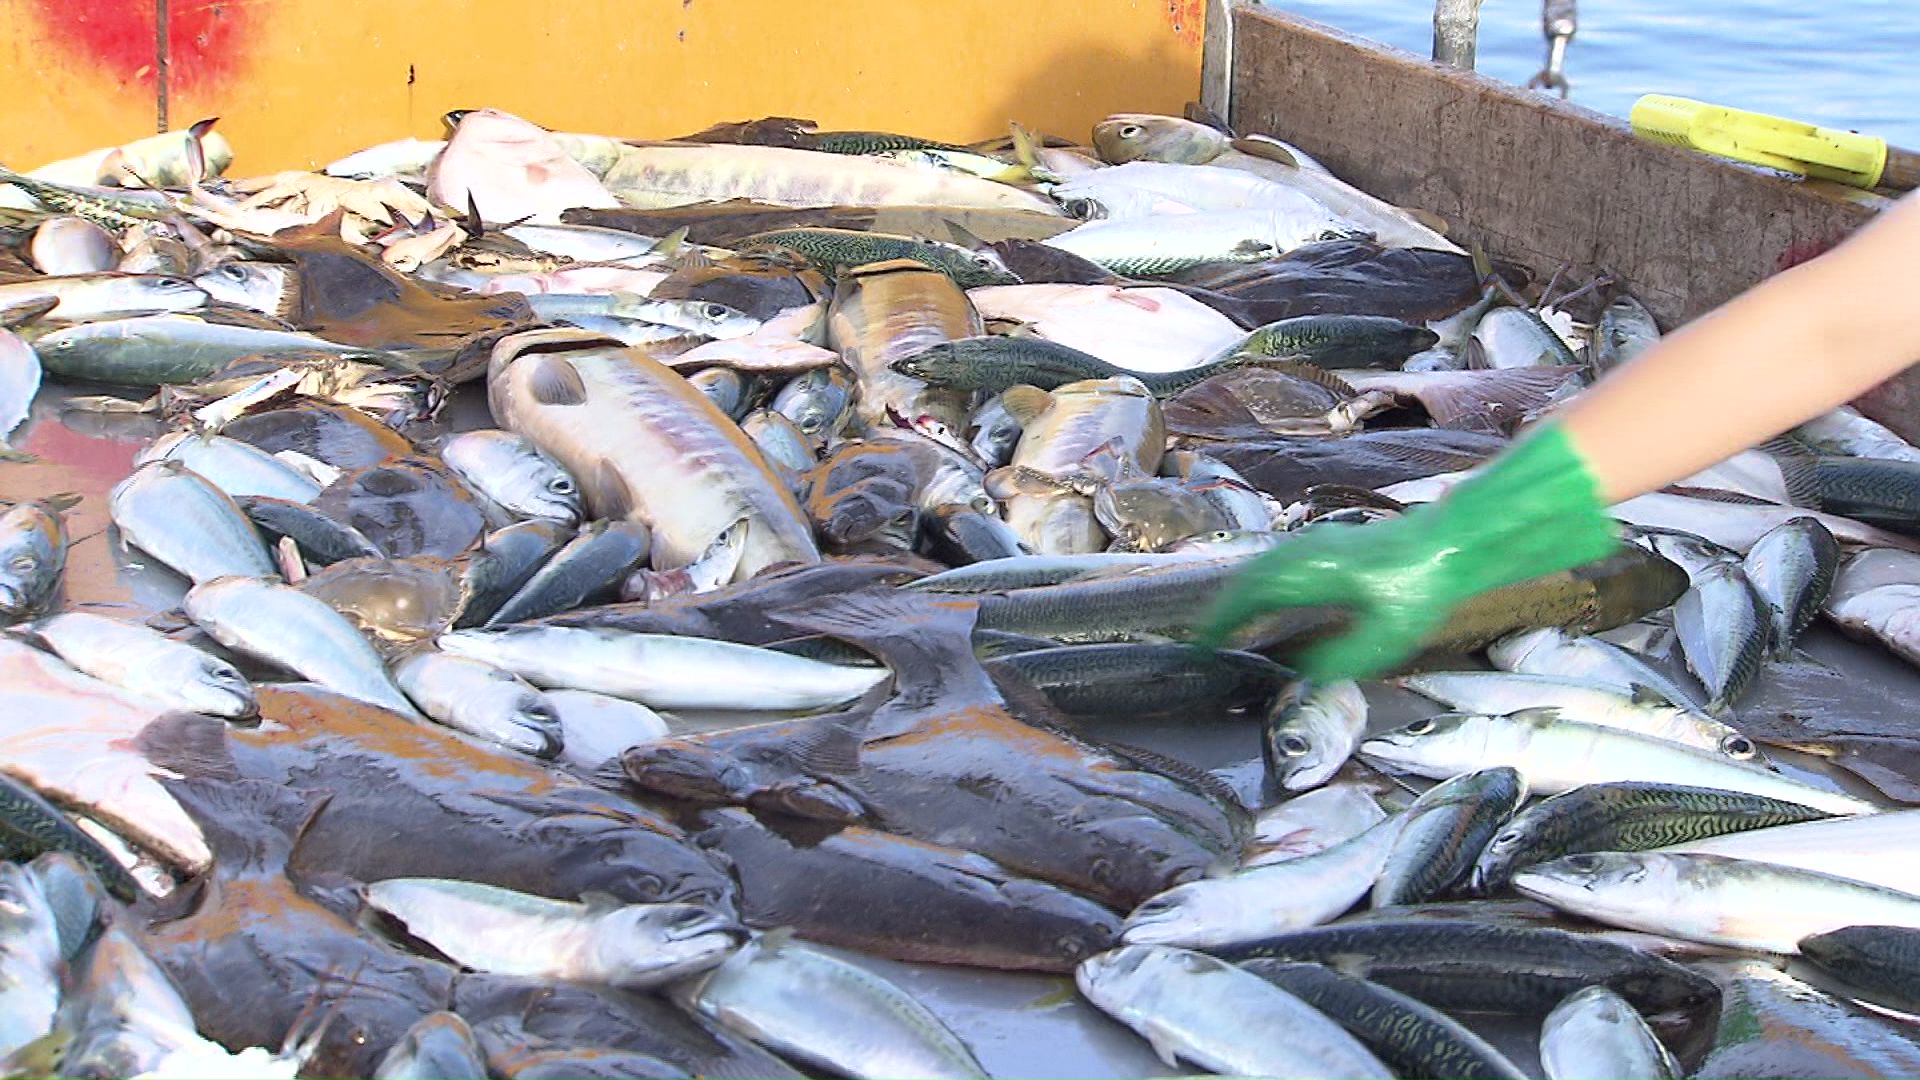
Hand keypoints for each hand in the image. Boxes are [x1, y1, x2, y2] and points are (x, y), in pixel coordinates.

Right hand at [1197, 517, 1460, 680]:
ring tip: (1229, 623)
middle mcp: (1302, 555)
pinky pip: (1275, 563)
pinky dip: (1257, 584)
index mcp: (1309, 576)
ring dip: (1238, 595)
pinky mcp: (1325, 543)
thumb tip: (1298, 675)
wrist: (1447, 544)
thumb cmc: (1418, 590)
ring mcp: (1313, 544)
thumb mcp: (1383, 637)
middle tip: (1207, 640)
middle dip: (1221, 610)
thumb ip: (1338, 659)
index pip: (1248, 598)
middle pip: (1245, 580)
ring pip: (1258, 568)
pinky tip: (1267, 598)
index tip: (1204, 647)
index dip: (1222, 623)